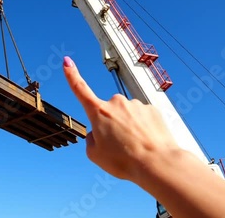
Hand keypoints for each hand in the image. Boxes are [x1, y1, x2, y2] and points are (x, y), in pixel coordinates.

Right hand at [62, 57, 178, 181]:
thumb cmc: (124, 161)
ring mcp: (135, 104)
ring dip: (128, 128)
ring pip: (126, 115)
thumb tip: (98, 131)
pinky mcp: (152, 109)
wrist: (157, 163)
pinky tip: (147, 143)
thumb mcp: (95, 155)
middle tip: (119, 146)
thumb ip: (91, 139)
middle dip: (110, 125)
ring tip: (134, 148)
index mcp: (98, 112)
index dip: (72, 75)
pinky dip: (142, 129)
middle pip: (108, 112)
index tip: (67, 61)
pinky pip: (142, 118)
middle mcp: (116, 103)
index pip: (80, 89)